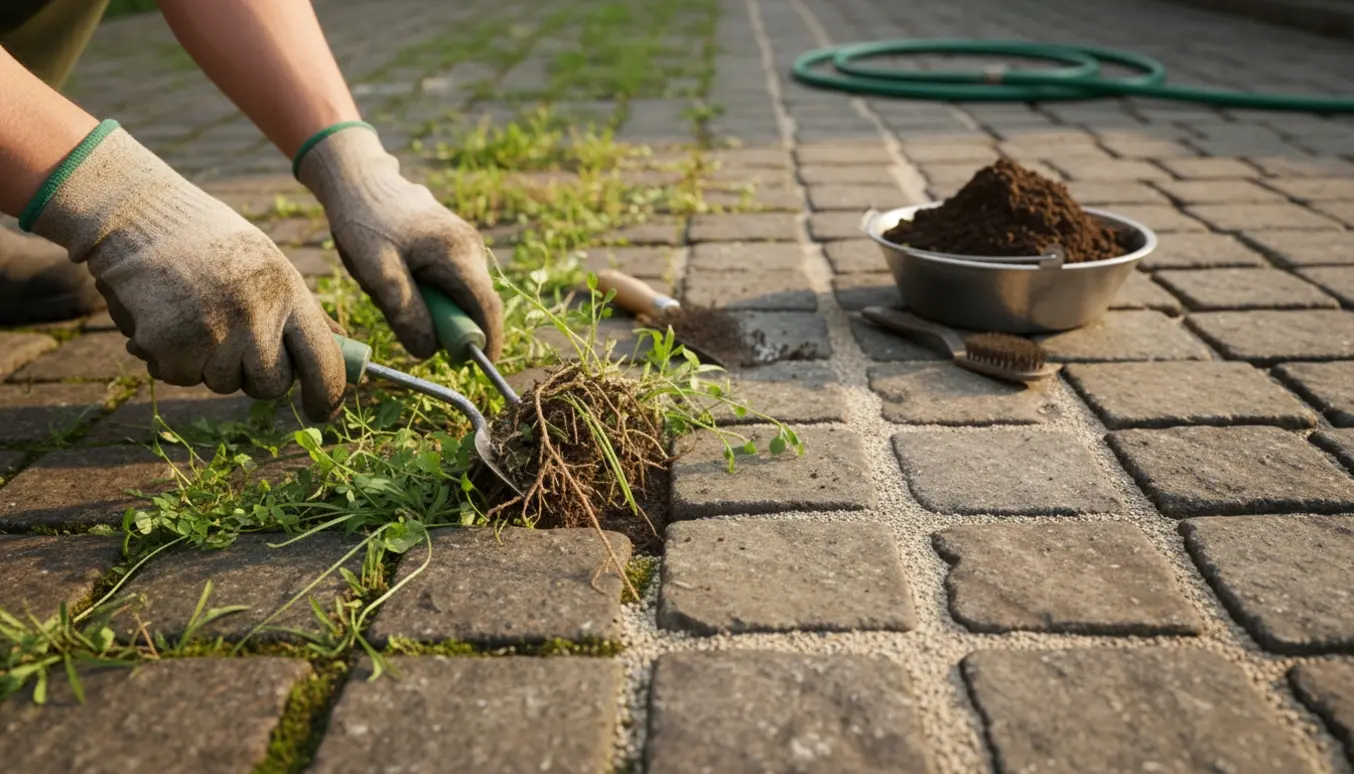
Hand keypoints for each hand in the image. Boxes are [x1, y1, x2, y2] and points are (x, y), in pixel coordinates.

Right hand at [28, 124, 346, 421]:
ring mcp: (214, 333)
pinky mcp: (171, 346)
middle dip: (255, 376)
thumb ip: (297, 310)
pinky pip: (181, 376)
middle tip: (233, 341)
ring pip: (222, 383)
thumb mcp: (267, 265)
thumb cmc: (208, 241)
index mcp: (289, 292)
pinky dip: (170, 357)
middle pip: (271, 385)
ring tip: (192, 312)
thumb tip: (338, 348)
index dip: (327, 395)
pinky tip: (164, 316)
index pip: (325, 360)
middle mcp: (257, 316)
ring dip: (208, 362)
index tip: (324, 412)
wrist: (136, 214)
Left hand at [296, 124, 502, 360]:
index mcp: (458, 253)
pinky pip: (451, 281)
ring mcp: (465, 243)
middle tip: (405, 321)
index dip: (487, 342)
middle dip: (448, 324)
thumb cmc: (364, 222)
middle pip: (475, 304)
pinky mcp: (455, 243)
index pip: (487, 308)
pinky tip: (398, 275)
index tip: (479, 368)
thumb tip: (429, 350)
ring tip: (391, 287)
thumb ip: (405, 312)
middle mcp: (471, 247)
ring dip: (434, 306)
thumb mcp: (377, 272)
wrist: (358, 178)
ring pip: (462, 294)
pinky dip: (430, 292)